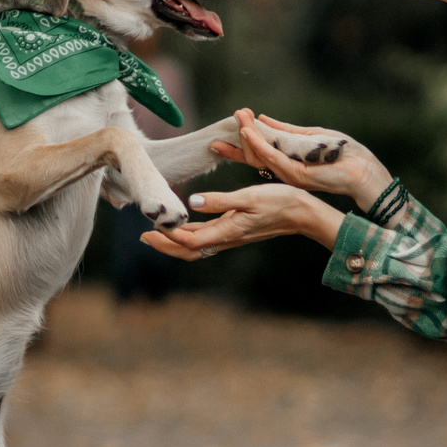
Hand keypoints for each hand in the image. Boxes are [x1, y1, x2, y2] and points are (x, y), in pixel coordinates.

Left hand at [140, 183, 344, 260]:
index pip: (190, 240)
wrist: (302, 213)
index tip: (152, 226)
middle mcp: (226, 238)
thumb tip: (192, 203)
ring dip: (175, 241)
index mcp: (227, 231)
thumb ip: (219, 200)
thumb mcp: (249, 196)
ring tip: (157, 232)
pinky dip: (190, 235)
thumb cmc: (279, 202)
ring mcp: (231, 236)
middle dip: (166, 245)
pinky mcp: (235, 231)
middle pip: (189, 250)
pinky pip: (206, 239)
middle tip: (144, 237)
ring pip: (196, 246)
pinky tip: (185, 226)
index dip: (169, 236)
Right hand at [207, 109, 390, 207]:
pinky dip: (259, 144)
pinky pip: (272, 158)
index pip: (259, 152)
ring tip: (240, 117)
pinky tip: (250, 132)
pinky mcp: (295, 175)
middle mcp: (284, 170)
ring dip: (248, 135)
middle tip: (235, 115)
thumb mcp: (310, 136)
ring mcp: (288, 174)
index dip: (243, 139)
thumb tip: (264, 119)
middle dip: (242, 135)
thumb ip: (286, 131)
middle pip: (254, 155)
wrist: (362, 170)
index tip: (233, 122)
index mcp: (288, 162)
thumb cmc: (342, 153)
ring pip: (260, 155)